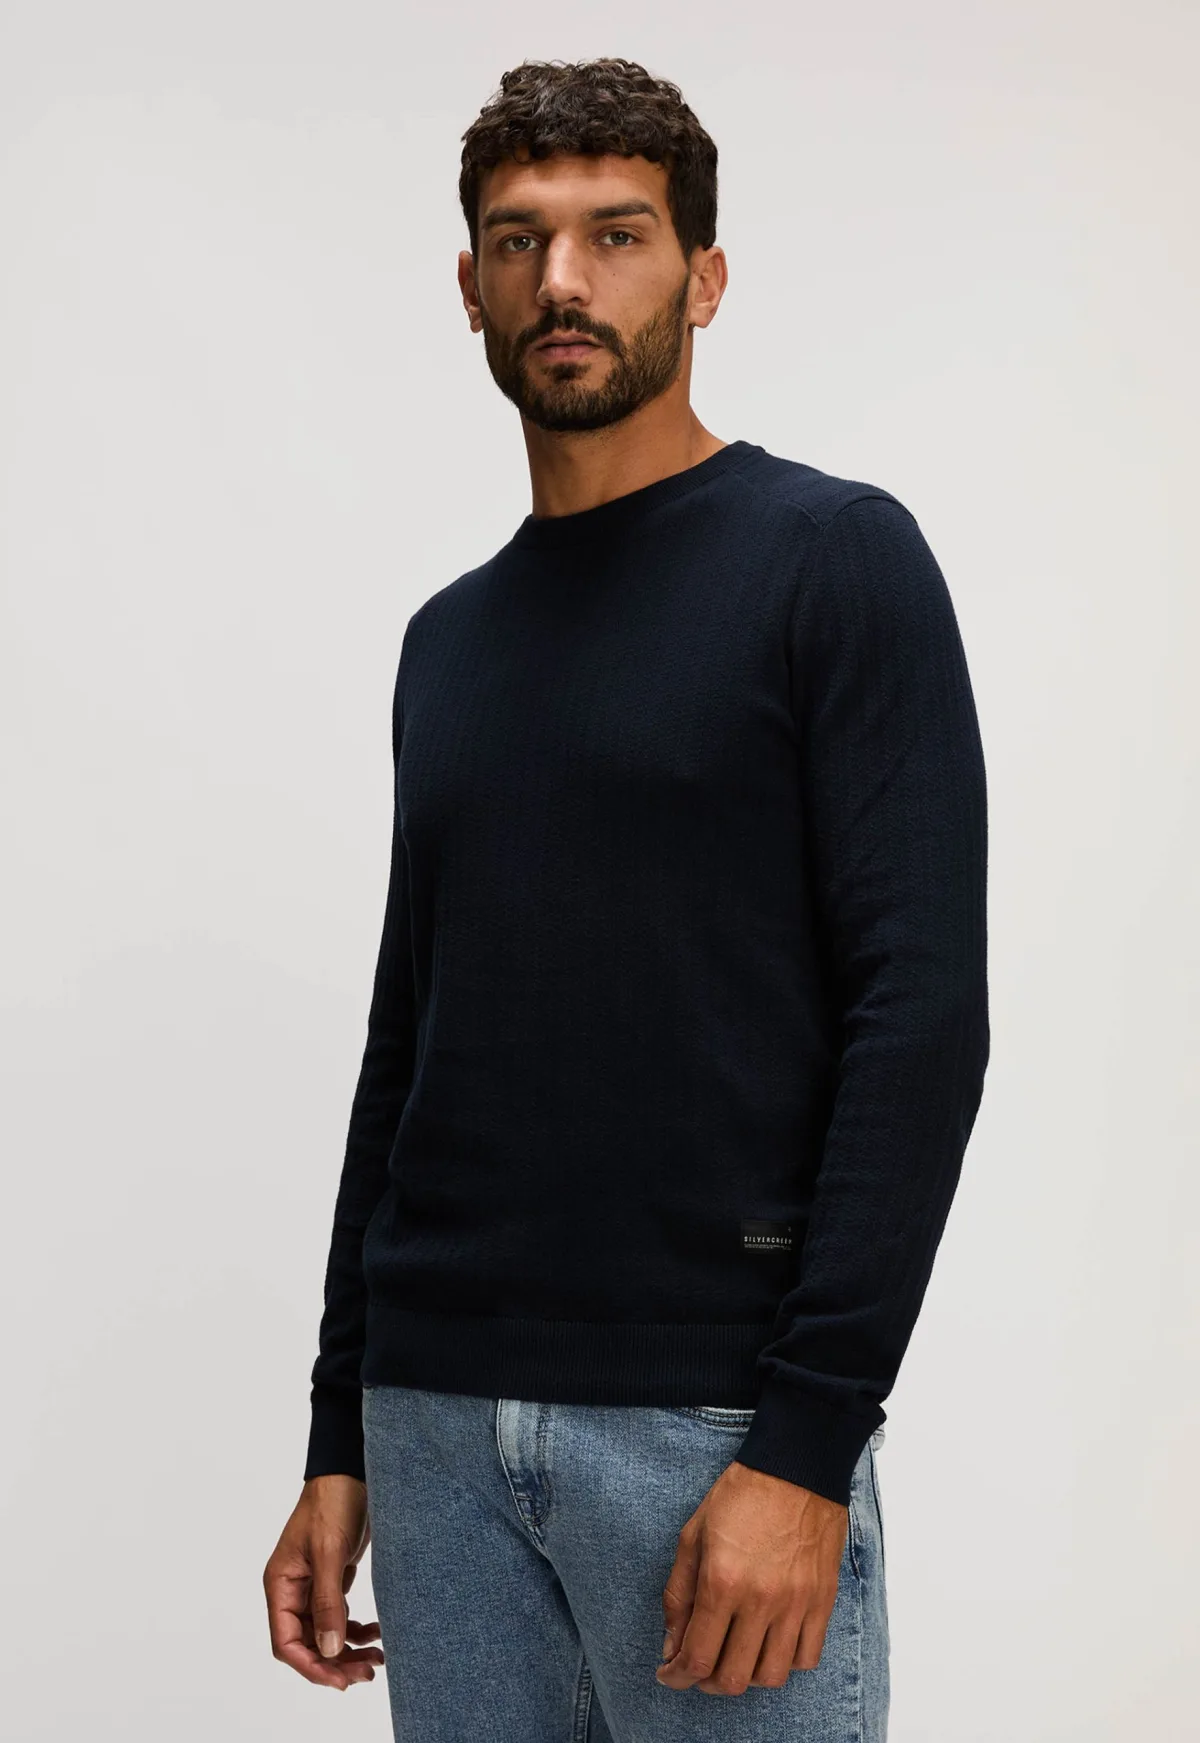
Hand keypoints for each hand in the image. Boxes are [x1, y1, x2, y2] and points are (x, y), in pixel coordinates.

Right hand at [263, 1474, 385, 1690]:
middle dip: (335, 1662)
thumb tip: (328, 1649)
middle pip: (307, 1643)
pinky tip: (377, 1633)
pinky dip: (357, 1630)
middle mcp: (293, 1589)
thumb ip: (327, 1602)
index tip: (340, 1680)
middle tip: (367, 1674)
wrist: (352, 1470)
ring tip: (378, 1659)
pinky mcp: (334, 1578)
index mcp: (280, 1584)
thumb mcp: (329, 1552)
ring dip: (349, 1650)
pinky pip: (340, 1617)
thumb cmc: (333, 1502)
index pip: (286, 1642)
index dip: (311, 1666)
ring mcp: (313, 1585)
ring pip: (326, 1633)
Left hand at [655, 1459, 846, 1695]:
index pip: (697, 1657)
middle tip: (698, 1667)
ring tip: (734, 1656)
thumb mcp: (693, 1536)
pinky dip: (784, 1663)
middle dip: (707, 1682)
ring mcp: (796, 1604)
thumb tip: (672, 1646)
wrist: (795, 1468)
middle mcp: (761, 1600)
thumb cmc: (741, 1495)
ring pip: (771, 1677)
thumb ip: (678, 1595)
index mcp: (722, 1581)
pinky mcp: (822, 1601)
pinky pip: (806, 1658)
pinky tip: (769, 1644)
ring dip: (746, 1676)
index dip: (677, 1676)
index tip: (669, 1674)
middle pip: (733, 1678)